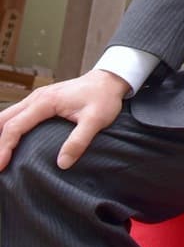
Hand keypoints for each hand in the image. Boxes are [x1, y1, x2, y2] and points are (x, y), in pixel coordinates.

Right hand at [0, 68, 128, 172]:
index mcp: (46, 102)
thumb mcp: (97, 119)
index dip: (4, 147)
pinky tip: (8, 144)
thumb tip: (62, 164)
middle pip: (4, 121)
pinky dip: (7, 129)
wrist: (110, 80)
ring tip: (0, 156)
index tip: (0, 166)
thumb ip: (79, 140)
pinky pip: (16, 116)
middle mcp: (36, 98)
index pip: (15, 126)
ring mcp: (36, 98)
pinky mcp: (39, 102)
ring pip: (7, 117)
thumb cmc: (104, 98)